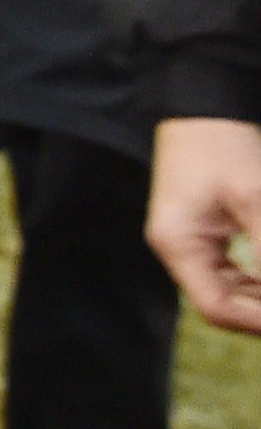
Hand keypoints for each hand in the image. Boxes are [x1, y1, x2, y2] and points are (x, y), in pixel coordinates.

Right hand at [146, 116, 260, 335]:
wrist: (206, 108)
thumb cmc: (225, 146)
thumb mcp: (255, 199)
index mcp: (178, 243)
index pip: (214, 306)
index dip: (257, 320)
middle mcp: (177, 248)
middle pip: (219, 304)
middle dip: (259, 310)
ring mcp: (187, 241)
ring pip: (225, 290)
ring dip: (258, 297)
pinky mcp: (201, 232)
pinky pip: (228, 272)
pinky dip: (255, 280)